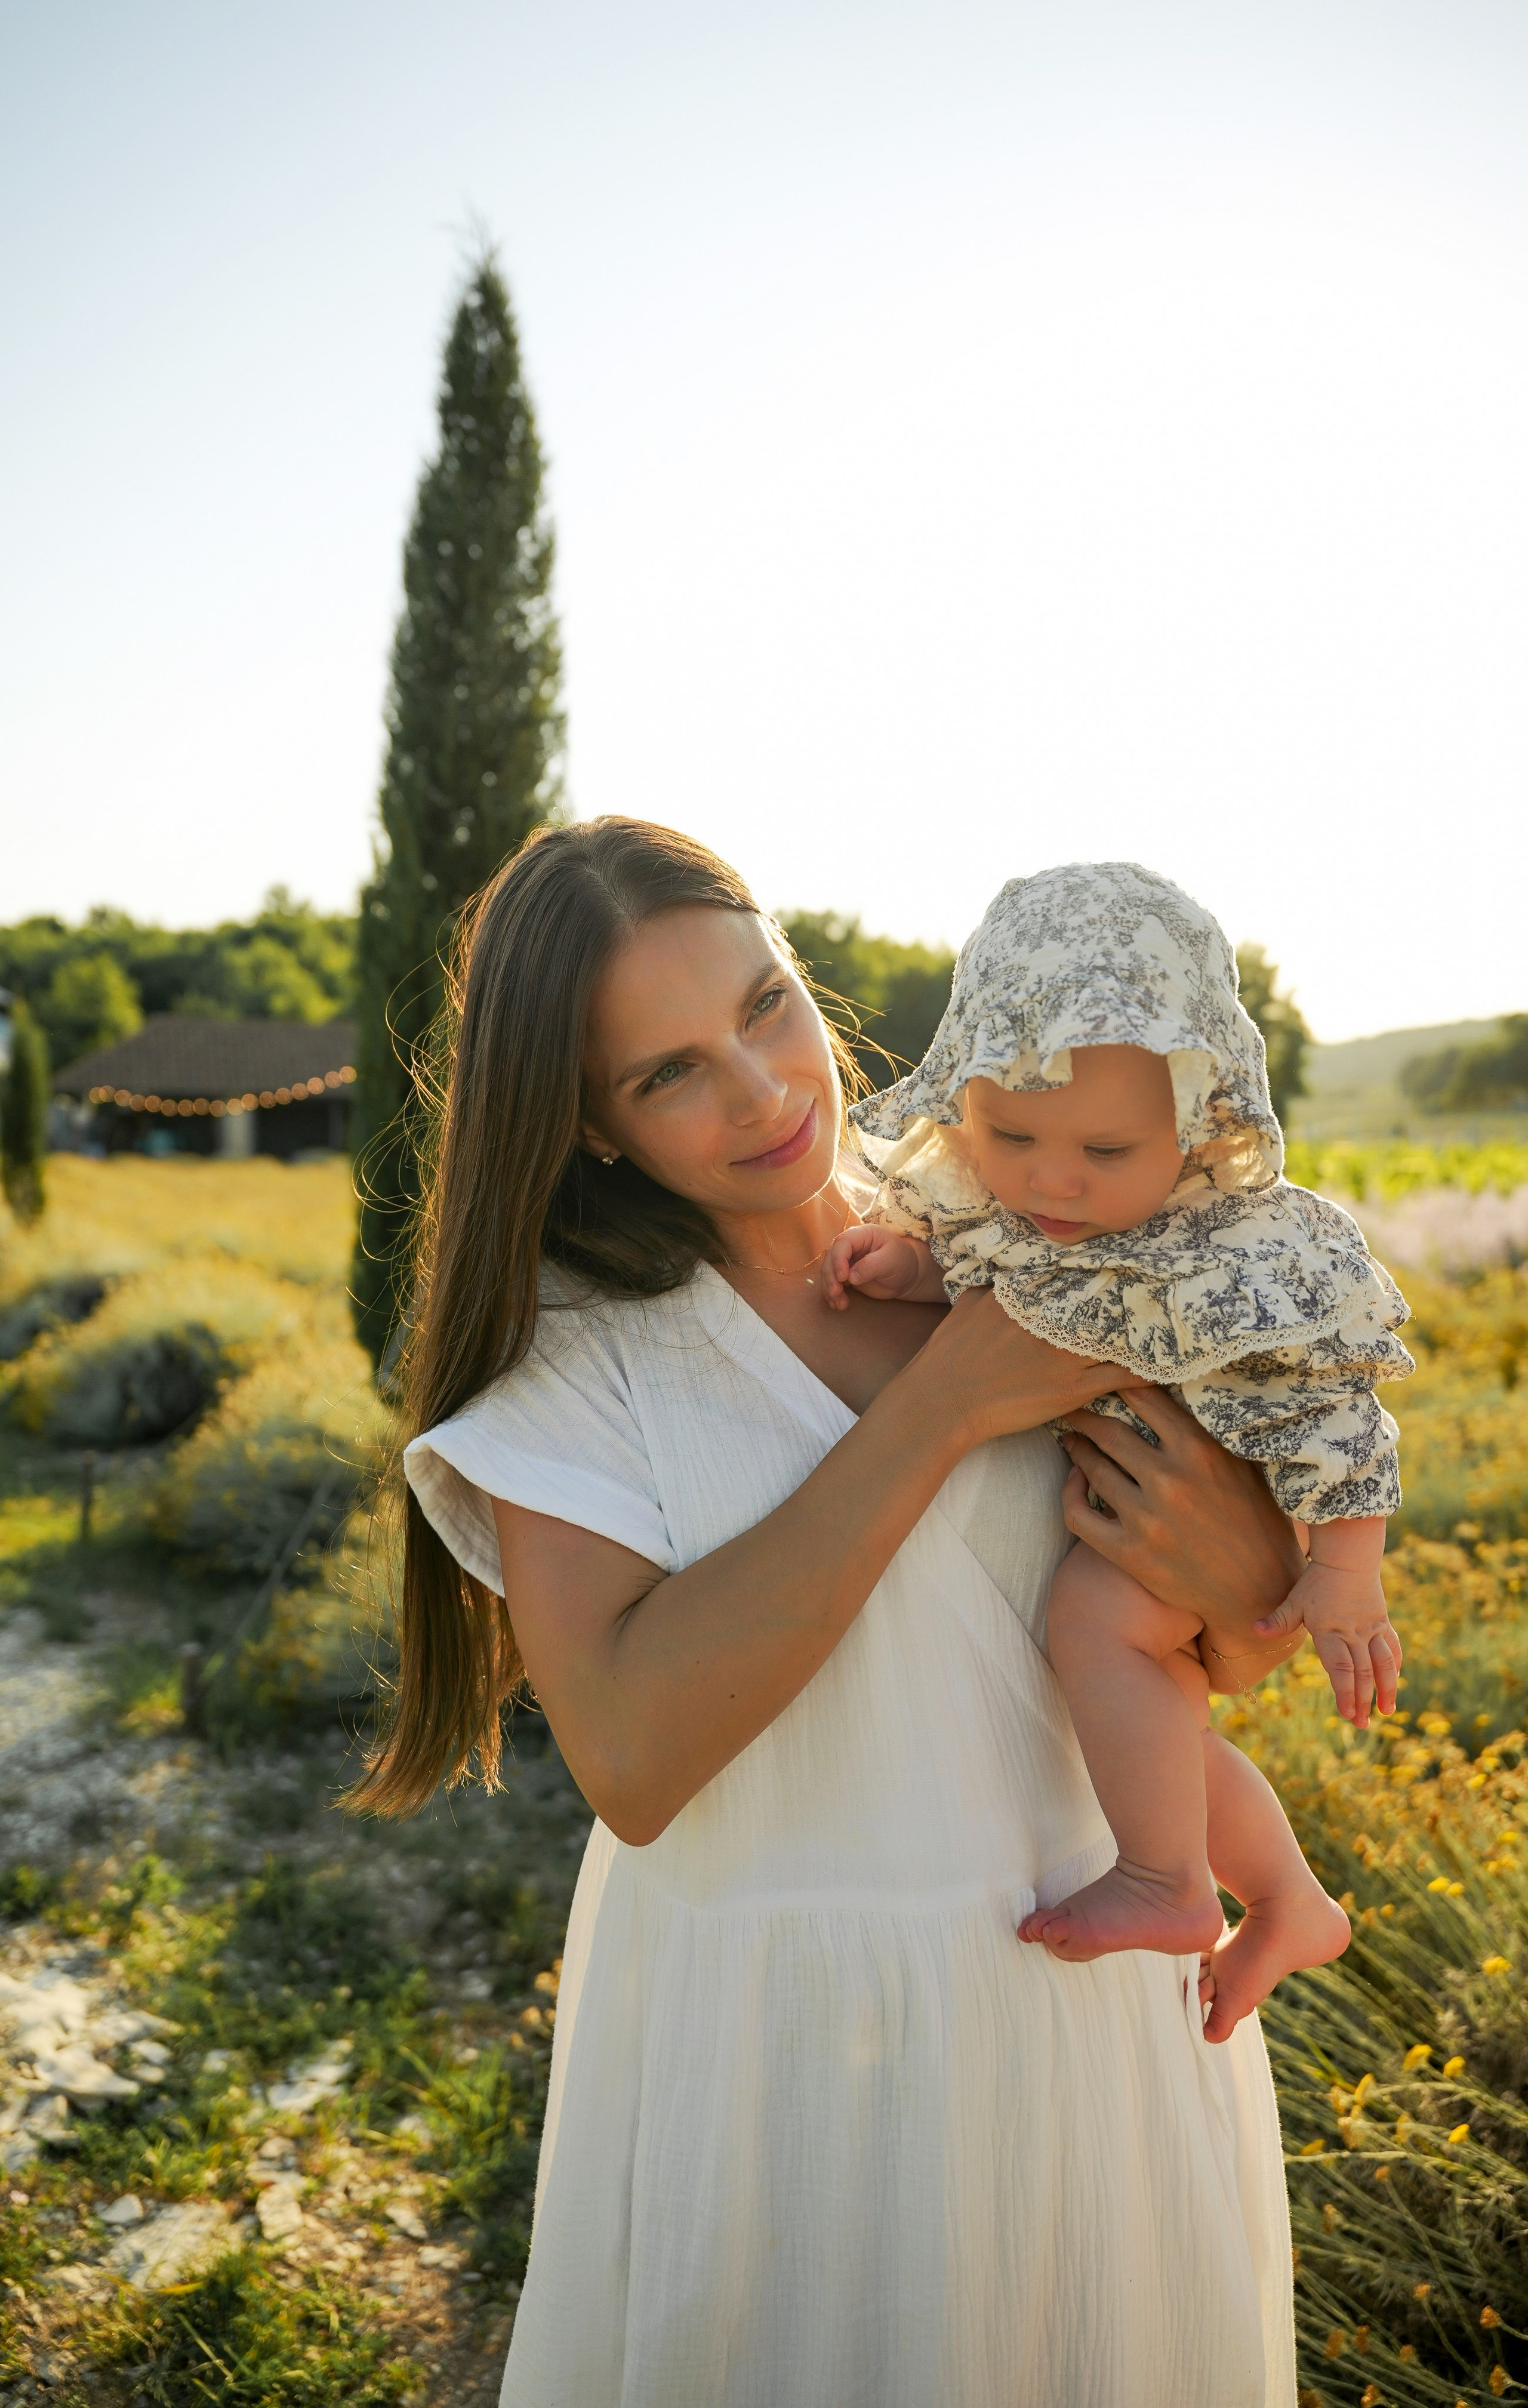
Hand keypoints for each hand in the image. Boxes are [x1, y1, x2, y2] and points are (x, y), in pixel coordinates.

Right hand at [822, 1224, 927, 1309]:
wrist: (907, 1275)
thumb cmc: (903, 1262)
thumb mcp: (892, 1260)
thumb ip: (872, 1265)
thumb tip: (851, 1277)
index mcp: (862, 1235)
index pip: (842, 1242)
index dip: (838, 1259)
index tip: (843, 1277)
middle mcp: (851, 1246)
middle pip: (830, 1257)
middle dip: (830, 1277)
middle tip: (836, 1293)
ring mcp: (846, 1261)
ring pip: (828, 1272)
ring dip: (830, 1288)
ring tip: (840, 1304)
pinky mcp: (846, 1275)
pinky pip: (833, 1283)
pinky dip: (832, 1295)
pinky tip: (837, 1304)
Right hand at [912, 1288, 1145, 1445]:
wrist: (943, 1400)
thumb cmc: (950, 1354)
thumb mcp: (969, 1303)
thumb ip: (994, 1284)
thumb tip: (1007, 1272)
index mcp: (1028, 1294)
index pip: (1077, 1274)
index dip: (1105, 1268)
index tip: (1128, 1260)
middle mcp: (1052, 1319)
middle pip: (1104, 1301)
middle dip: (1131, 1293)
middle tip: (1161, 1285)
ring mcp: (1065, 1354)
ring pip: (1118, 1337)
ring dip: (1142, 1332)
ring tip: (1167, 1324)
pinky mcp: (1073, 1388)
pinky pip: (1119, 1376)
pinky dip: (1143, 1372)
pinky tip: (1160, 1366)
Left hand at [1057, 1388, 1305, 1633]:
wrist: (1260, 1593)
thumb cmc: (1258, 1524)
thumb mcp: (1246, 1467)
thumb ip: (1212, 1433)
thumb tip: (1183, 1391)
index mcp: (1201, 1451)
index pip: (1145, 1398)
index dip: (1119, 1382)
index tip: (1107, 1378)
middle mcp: (1171, 1480)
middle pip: (1110, 1431)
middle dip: (1086, 1413)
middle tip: (1073, 1403)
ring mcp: (1147, 1519)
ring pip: (1093, 1468)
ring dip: (1077, 1446)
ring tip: (1070, 1436)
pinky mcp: (1131, 1554)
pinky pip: (1079, 1516)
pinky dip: (1069, 1492)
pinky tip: (1074, 1480)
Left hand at [1252, 1560, 1400, 1728]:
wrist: (1348, 1558)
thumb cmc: (1317, 1581)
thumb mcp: (1295, 1599)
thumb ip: (1278, 1619)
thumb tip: (1254, 1630)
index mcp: (1331, 1631)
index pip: (1341, 1667)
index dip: (1345, 1691)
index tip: (1348, 1713)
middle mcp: (1354, 1633)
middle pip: (1362, 1672)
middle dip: (1362, 1700)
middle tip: (1361, 1724)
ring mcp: (1371, 1629)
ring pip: (1383, 1663)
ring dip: (1386, 1688)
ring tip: (1387, 1711)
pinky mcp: (1382, 1623)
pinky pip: (1392, 1648)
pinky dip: (1394, 1666)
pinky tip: (1394, 1681)